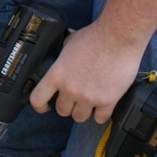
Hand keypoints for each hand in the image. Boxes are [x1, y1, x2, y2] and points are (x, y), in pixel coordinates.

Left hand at [28, 23, 144, 124]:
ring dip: (83, 111)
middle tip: (75, 97)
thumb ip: (63, 59)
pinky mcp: (107, 101)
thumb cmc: (96, 36)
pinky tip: (102, 106)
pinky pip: (100, 119)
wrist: (118, 37)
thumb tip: (63, 63)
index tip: (45, 106)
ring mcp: (88, 97)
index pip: (37, 99)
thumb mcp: (69, 43)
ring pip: (79, 118)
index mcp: (57, 74)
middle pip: (62, 111)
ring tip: (89, 101)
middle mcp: (70, 89)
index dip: (39, 106)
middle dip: (68, 105)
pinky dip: (101, 114)